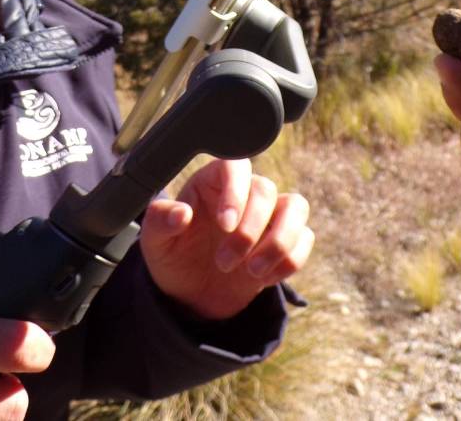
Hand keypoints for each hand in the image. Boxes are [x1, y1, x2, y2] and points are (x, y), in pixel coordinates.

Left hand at [139, 158, 312, 319]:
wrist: (193, 295)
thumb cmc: (174, 258)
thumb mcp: (155, 243)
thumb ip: (160, 222)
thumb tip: (180, 213)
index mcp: (213, 181)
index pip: (235, 166)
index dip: (235, 191)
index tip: (225, 225)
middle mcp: (246, 192)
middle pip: (266, 190)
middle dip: (250, 230)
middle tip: (224, 262)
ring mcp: (270, 216)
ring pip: (297, 207)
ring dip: (280, 242)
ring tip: (252, 273)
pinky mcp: (287, 240)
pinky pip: (305, 238)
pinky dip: (290, 260)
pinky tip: (264, 279)